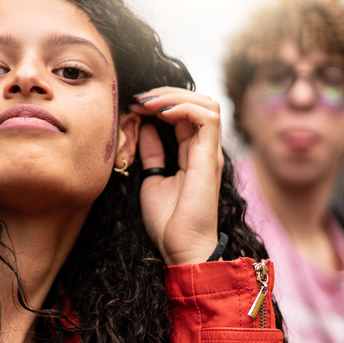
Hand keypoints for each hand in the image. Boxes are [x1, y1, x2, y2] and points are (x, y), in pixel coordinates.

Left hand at [129, 87, 222, 265]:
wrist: (181, 249)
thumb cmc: (168, 222)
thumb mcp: (152, 178)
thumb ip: (152, 152)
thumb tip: (143, 125)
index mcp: (192, 154)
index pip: (184, 114)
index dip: (160, 103)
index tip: (133, 105)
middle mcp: (204, 150)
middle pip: (198, 103)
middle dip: (167, 93)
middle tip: (138, 98)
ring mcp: (209, 153)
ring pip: (206, 104)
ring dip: (174, 97)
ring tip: (147, 102)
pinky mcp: (210, 158)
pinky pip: (208, 118)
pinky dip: (184, 107)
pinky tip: (160, 112)